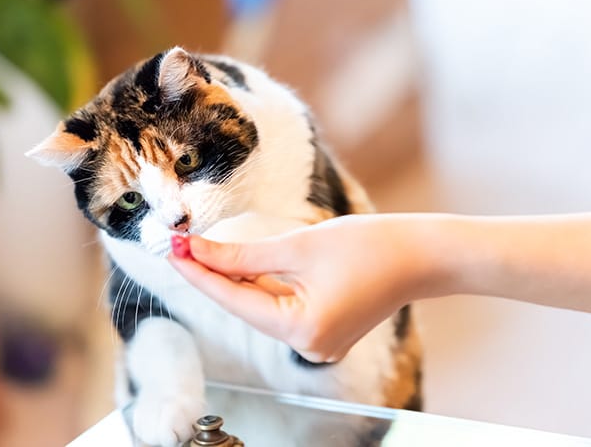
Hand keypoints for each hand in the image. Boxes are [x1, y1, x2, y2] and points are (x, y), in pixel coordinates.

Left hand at [167, 214, 449, 361]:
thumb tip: (198, 252)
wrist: (420, 255)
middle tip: (178, 245)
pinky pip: (282, 309)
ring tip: (201, 252)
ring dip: (235, 280)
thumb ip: (243, 256)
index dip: (198, 272)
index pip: (233, 300)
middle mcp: (308, 346)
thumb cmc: (370, 246)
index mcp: (301, 329)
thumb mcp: (299, 246)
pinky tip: (239, 266)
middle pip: (245, 307)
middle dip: (213, 275)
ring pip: (262, 308)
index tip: (170, 249)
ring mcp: (318, 343)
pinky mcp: (325, 331)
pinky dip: (261, 287)